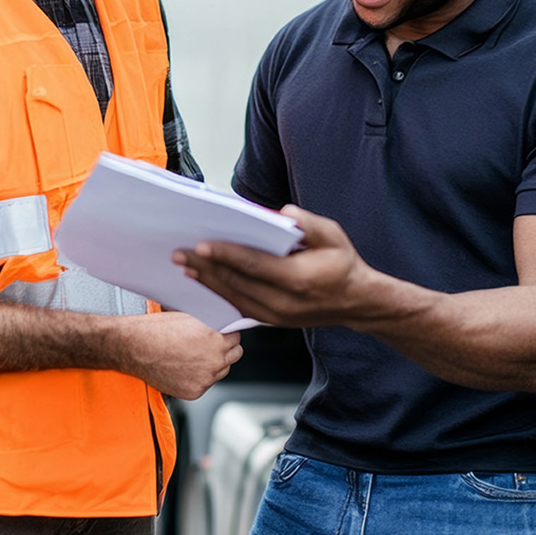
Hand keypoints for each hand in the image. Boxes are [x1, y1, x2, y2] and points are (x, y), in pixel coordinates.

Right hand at [116, 310, 240, 399]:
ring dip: (213, 363)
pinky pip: (206, 384)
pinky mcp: (194, 392)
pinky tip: (183, 367)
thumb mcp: (188, 317)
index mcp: (215, 339)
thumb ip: (211, 323)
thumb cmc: (156, 329)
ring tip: (192, 356)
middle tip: (208, 345)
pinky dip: (198, 377)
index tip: (219, 334)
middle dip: (225, 348)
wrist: (133, 347)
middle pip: (235, 355)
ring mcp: (205, 378)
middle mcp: (214, 360)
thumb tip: (224, 324)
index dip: (226, 334)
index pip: (236, 337)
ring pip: (222, 371)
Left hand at [175, 206, 380, 327]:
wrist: (356, 302)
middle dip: (205, 267)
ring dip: (206, 280)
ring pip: (233, 296)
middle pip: (236, 282)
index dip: (226, 255)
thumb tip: (286, 214)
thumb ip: (310, 224)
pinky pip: (238, 306)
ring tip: (184, 265)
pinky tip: (202, 279)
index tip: (201, 245)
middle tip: (179, 253)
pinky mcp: (271, 321)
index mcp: (298, 279)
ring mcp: (277, 315)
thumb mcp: (334, 236)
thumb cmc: (342, 264)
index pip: (254, 265)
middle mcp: (284, 302)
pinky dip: (217, 292)